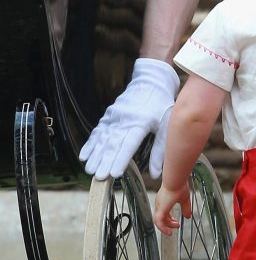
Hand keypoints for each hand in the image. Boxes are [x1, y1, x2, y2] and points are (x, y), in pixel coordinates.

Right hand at [80, 57, 179, 180]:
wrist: (151, 81)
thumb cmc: (161, 105)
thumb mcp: (167, 126)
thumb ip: (160, 150)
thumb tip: (157, 174)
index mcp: (141, 122)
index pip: (129, 144)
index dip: (121, 159)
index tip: (114, 173)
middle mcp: (125, 119)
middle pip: (113, 143)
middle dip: (105, 161)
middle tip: (98, 177)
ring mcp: (115, 116)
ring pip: (103, 138)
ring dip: (95, 155)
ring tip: (89, 170)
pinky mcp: (109, 115)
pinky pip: (98, 131)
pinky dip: (90, 144)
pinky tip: (84, 155)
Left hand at [153, 182, 191, 235]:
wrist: (176, 180)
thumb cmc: (179, 185)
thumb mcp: (184, 199)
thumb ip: (186, 208)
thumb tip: (188, 216)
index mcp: (164, 200)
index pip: (164, 212)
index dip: (169, 219)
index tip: (176, 222)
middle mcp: (160, 203)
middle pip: (160, 217)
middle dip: (168, 223)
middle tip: (176, 226)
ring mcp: (159, 206)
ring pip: (158, 221)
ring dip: (165, 227)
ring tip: (171, 231)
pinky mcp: (160, 209)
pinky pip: (159, 222)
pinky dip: (163, 228)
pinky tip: (168, 231)